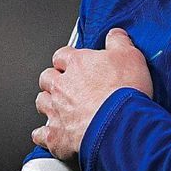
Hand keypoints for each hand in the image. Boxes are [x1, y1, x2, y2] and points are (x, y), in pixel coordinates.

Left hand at [33, 28, 152, 159]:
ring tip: (59, 107)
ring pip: (41, 102)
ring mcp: (56, 110)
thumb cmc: (124, 92)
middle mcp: (62, 86)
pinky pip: (40, 135)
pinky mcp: (56, 135)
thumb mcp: (131, 56)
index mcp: (77, 64)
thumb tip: (115, 34)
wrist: (119, 125)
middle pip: (47, 77)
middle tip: (65, 85)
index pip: (62, 55)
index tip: (73, 63)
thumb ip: (119, 42)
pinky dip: (44, 135)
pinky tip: (52, 135)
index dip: (67, 59)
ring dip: (48, 103)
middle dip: (53, 80)